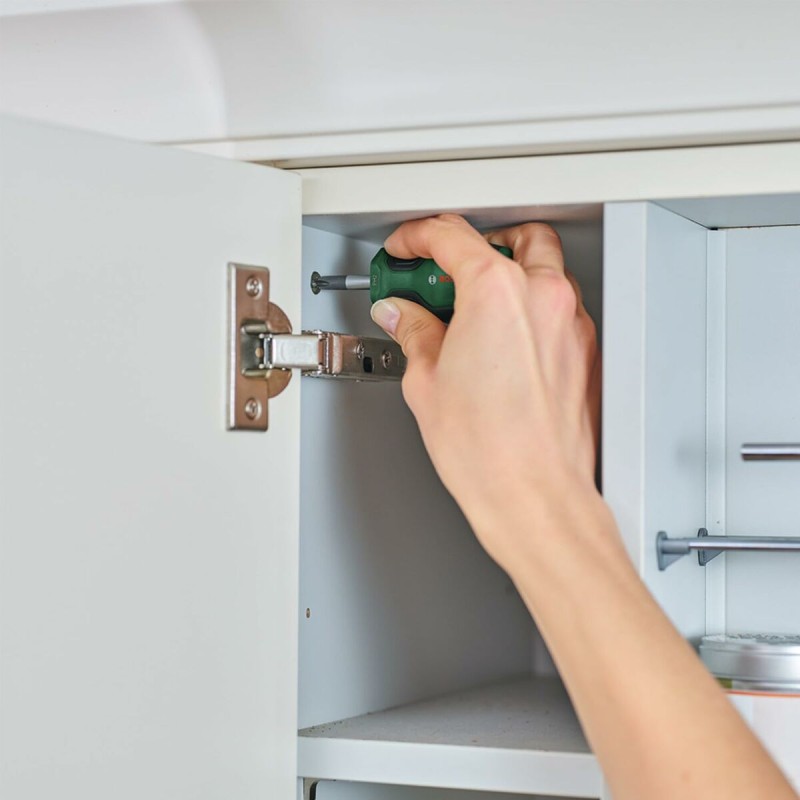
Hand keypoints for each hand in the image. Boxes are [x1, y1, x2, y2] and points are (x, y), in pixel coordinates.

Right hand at [370, 214, 601, 573]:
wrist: (534, 497)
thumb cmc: (488, 452)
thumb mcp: (426, 382)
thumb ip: (414, 332)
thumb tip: (402, 315)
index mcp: (497, 293)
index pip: (451, 236)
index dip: (417, 237)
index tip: (404, 249)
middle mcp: (543, 298)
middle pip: (511, 237)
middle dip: (471, 244)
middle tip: (437, 273)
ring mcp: (570, 324)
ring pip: (543, 266)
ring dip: (507, 271)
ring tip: (468, 303)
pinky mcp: (583, 352)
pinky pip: (557, 306)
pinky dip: (529, 305)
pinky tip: (499, 336)